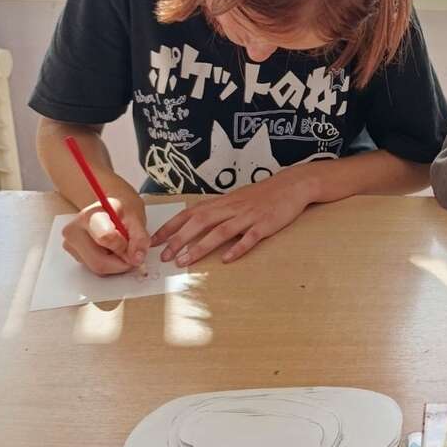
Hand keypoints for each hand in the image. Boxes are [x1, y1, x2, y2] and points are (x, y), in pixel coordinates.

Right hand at [61, 194, 148, 276]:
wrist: (109, 207)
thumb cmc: (121, 209)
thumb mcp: (137, 217)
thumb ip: (139, 238)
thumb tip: (137, 259)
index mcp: (90, 216)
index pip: (105, 238)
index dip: (123, 247)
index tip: (133, 246)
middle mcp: (74, 231)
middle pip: (99, 262)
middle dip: (121, 263)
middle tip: (132, 254)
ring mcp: (71, 244)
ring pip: (97, 268)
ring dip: (115, 264)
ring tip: (120, 247)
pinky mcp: (74, 255)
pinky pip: (94, 268)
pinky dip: (108, 265)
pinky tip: (111, 251)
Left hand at [152, 169, 316, 266]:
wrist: (291, 185)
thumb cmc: (261, 195)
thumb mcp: (235, 199)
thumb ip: (217, 211)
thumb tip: (192, 225)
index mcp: (222, 202)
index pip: (190, 213)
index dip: (171, 226)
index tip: (154, 241)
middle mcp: (232, 208)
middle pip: (200, 222)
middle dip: (179, 239)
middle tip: (164, 256)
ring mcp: (248, 216)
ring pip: (221, 231)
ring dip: (201, 246)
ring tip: (185, 261)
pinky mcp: (265, 224)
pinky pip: (250, 237)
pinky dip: (238, 248)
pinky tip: (228, 260)